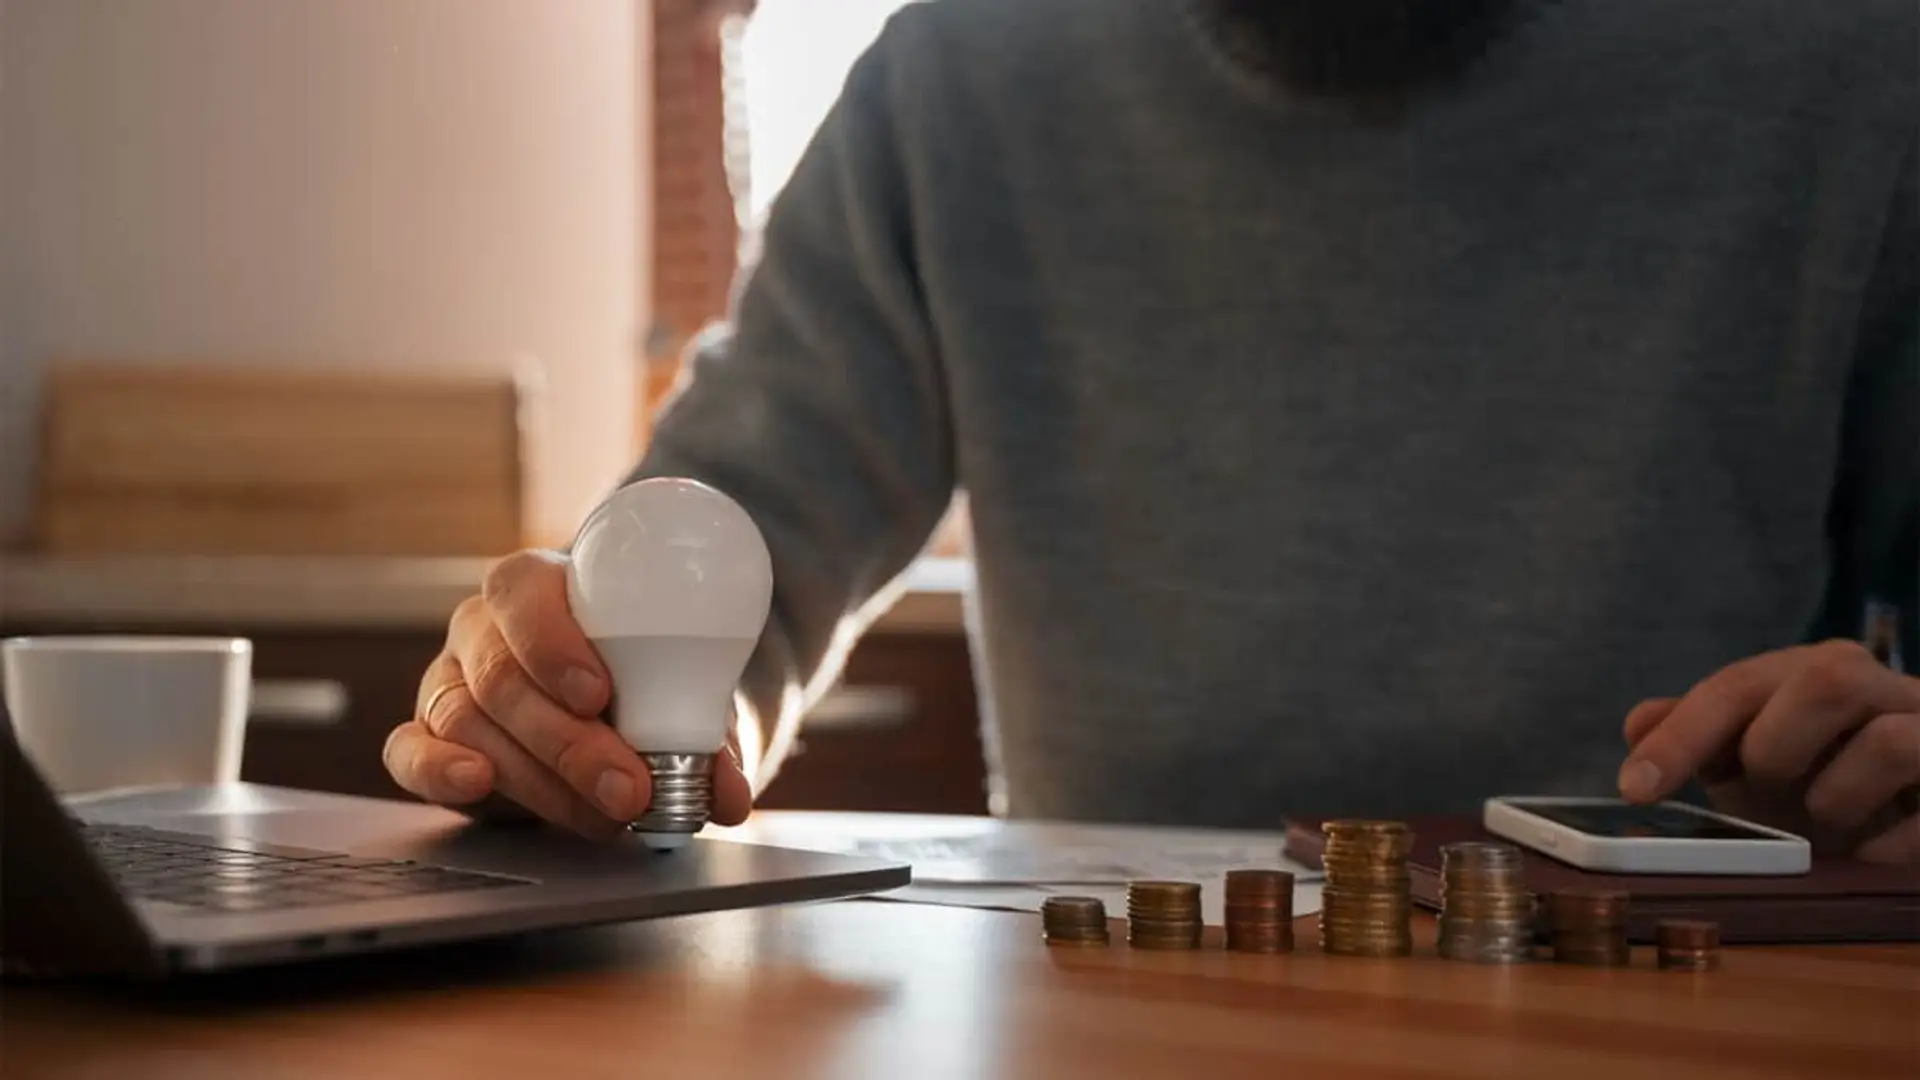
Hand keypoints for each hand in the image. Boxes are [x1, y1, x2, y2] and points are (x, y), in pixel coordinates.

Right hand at [382, 549, 753, 837]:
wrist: (600, 706)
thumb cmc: (633, 678)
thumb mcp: (673, 692)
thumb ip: (702, 736)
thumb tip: (727, 798)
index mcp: (535, 588)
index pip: (522, 593)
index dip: (553, 642)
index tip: (599, 694)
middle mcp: (482, 630)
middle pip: (502, 676)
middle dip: (568, 741)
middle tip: (628, 788)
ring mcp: (446, 682)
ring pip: (469, 723)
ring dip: (540, 779)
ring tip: (603, 815)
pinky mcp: (426, 737)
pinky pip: (409, 752)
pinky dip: (437, 771)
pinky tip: (478, 784)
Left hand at [1618, 639, 1919, 862]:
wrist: (1917, 806)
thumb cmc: (1828, 778)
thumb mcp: (1756, 758)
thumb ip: (1700, 736)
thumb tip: (1637, 723)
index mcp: (1815, 671)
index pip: (1738, 685)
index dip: (1682, 735)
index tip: (1635, 787)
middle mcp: (1882, 687)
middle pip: (1828, 680)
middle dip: (1775, 747)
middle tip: (1764, 789)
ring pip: (1890, 742)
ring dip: (1837, 798)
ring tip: (1827, 821)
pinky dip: (1885, 847)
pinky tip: (1867, 854)